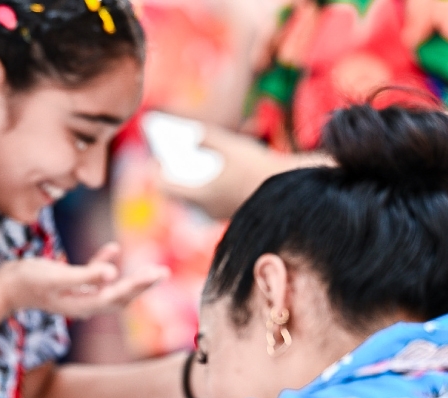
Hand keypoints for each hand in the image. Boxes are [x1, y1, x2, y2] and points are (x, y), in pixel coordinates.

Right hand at [0, 244, 165, 319]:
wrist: (3, 287)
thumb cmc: (28, 281)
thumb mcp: (57, 276)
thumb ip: (85, 276)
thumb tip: (112, 273)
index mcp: (84, 305)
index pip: (119, 295)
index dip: (140, 284)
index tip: (159, 273)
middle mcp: (84, 304)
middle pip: (120, 296)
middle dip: (142, 285)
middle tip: (163, 273)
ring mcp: (77, 295)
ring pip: (111, 288)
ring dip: (130, 278)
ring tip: (150, 270)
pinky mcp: (69, 284)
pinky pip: (93, 275)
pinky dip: (104, 263)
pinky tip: (112, 248)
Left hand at [160, 126, 321, 219]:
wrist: (290, 194)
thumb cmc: (259, 169)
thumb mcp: (233, 146)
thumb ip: (209, 137)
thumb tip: (192, 134)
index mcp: (201, 194)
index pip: (163, 185)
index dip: (157, 169)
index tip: (157, 155)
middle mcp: (205, 209)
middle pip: (178, 190)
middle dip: (174, 170)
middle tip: (167, 152)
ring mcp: (217, 213)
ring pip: (194, 195)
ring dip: (190, 177)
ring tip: (185, 155)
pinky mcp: (229, 213)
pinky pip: (208, 198)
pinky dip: (205, 184)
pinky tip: (208, 168)